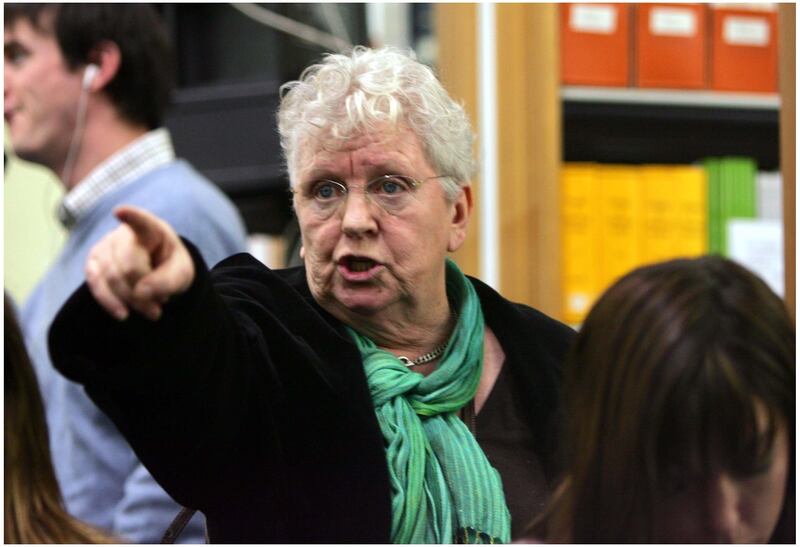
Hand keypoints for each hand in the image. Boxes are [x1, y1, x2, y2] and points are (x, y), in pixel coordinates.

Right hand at [85, 206, 194, 320]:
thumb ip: (167, 281)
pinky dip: (109, 301)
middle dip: (142, 293)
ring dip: (130, 300)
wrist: (158, 272)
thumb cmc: (172, 267)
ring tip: (151, 312)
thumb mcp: (181, 274)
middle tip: (158, 309)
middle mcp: (124, 233)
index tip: (121, 212)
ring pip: (110, 277)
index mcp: (152, 229)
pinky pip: (94, 283)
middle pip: (127, 266)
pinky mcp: (93, 263)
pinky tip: (122, 313)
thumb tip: (141, 292)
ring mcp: (105, 246)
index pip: (141, 221)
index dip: (131, 217)